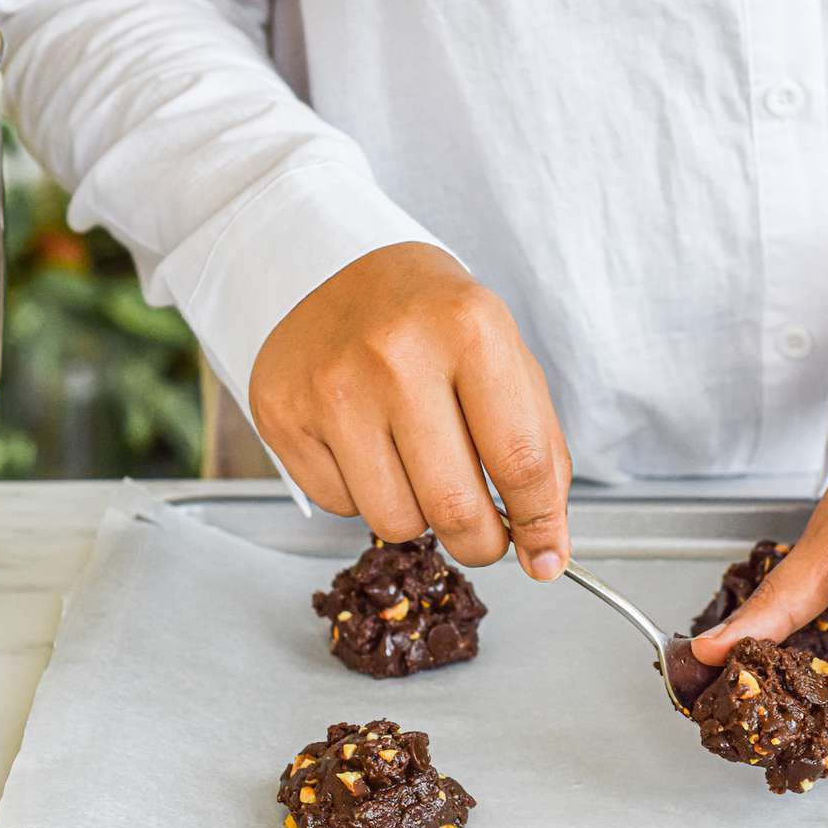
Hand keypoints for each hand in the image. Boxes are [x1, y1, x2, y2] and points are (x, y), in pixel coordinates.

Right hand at [250, 242, 571, 575]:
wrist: (346, 271)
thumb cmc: (441, 326)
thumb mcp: (509, 366)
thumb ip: (541, 458)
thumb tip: (546, 553)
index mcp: (471, 329)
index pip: (522, 462)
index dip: (541, 524)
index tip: (546, 555)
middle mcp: (396, 354)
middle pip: (455, 506)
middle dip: (482, 542)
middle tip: (486, 535)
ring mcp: (331, 385)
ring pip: (395, 520)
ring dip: (422, 516)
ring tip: (422, 468)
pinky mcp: (281, 414)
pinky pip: (341, 505)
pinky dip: (367, 493)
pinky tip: (370, 445)